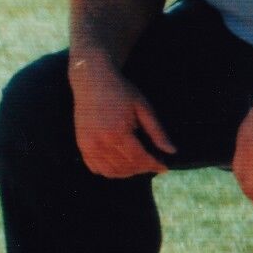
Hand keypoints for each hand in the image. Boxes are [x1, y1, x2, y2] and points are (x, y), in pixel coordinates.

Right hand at [70, 61, 174, 177]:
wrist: (92, 79)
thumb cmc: (120, 91)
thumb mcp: (143, 107)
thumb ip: (157, 131)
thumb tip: (171, 151)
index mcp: (118, 132)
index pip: (139, 159)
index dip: (154, 165)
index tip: (164, 167)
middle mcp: (101, 141)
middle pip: (126, 167)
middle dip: (142, 169)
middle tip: (152, 163)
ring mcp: (88, 144)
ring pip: (110, 171)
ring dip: (126, 173)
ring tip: (137, 165)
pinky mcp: (81, 144)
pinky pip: (95, 167)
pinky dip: (108, 171)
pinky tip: (119, 164)